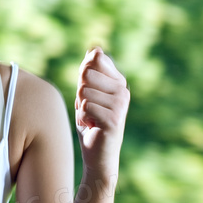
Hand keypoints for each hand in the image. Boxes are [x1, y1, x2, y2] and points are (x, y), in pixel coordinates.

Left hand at [74, 47, 129, 178]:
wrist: (98, 155)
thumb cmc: (91, 123)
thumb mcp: (87, 93)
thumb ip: (89, 71)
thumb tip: (96, 48)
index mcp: (118, 81)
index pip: (93, 61)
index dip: (82, 78)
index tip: (90, 95)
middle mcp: (123, 90)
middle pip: (86, 75)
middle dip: (80, 94)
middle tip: (89, 110)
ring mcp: (121, 104)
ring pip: (84, 92)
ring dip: (81, 109)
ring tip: (91, 119)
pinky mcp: (114, 118)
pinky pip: (85, 107)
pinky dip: (82, 119)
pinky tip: (93, 127)